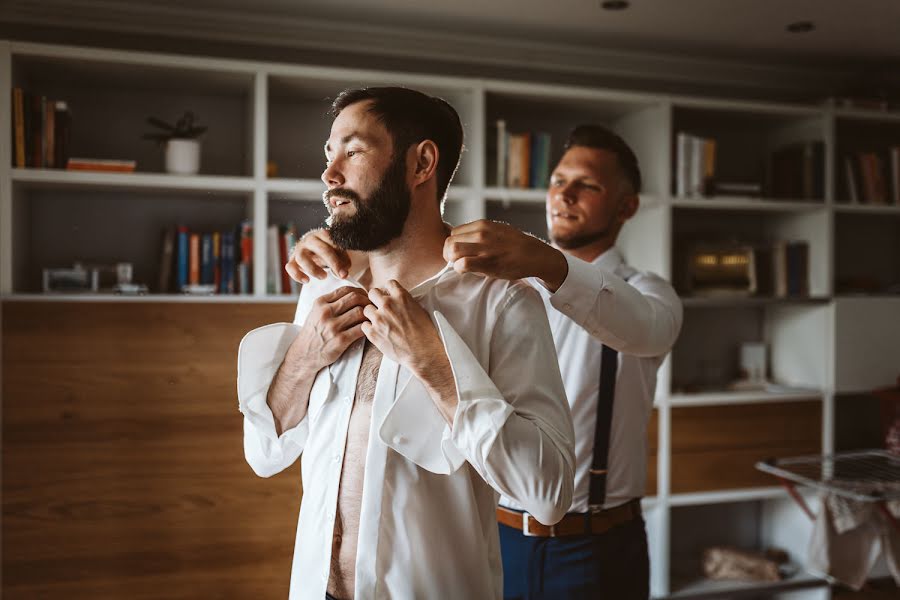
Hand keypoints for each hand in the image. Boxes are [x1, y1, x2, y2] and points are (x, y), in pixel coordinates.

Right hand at [285, 228, 352, 283]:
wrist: (309, 249)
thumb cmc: (326, 251)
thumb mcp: (336, 252)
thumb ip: (343, 260)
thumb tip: (344, 271)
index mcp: (323, 234)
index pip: (333, 241)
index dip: (341, 256)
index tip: (346, 270)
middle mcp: (309, 240)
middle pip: (321, 249)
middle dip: (333, 263)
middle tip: (341, 275)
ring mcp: (299, 250)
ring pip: (302, 258)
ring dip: (314, 269)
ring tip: (324, 277)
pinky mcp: (292, 260)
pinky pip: (290, 267)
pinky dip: (297, 275)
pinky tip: (307, 281)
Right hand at [286, 286, 369, 372]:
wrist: (304, 354)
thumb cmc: (314, 332)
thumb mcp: (316, 312)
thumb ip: (331, 302)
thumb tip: (353, 293)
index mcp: (320, 303)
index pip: (346, 290)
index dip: (359, 291)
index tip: (365, 296)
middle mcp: (325, 312)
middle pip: (355, 298)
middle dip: (367, 300)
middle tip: (371, 306)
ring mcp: (333, 327)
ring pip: (360, 312)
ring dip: (369, 314)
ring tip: (371, 318)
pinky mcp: (340, 340)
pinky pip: (360, 329)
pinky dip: (368, 327)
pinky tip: (368, 328)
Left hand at [362, 281, 444, 375]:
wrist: (423, 353)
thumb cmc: (426, 333)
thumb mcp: (420, 310)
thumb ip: (407, 302)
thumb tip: (400, 300)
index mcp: (402, 297)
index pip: (389, 284)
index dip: (389, 290)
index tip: (389, 296)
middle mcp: (388, 305)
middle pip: (373, 292)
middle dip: (376, 299)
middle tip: (380, 307)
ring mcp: (379, 319)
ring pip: (366, 309)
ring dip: (371, 314)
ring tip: (379, 322)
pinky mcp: (373, 333)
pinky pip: (364, 325)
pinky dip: (369, 328)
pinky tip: (376, 332)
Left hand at [443, 220, 568, 290]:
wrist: (534, 255)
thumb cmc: (515, 245)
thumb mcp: (497, 229)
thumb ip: (480, 231)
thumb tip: (461, 236)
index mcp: (482, 224)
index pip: (454, 232)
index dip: (454, 243)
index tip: (461, 252)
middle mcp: (481, 234)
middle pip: (448, 242)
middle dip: (449, 253)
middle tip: (457, 261)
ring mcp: (483, 248)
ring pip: (451, 251)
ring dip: (453, 261)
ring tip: (462, 265)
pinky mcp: (486, 263)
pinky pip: (461, 265)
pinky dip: (459, 269)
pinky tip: (467, 271)